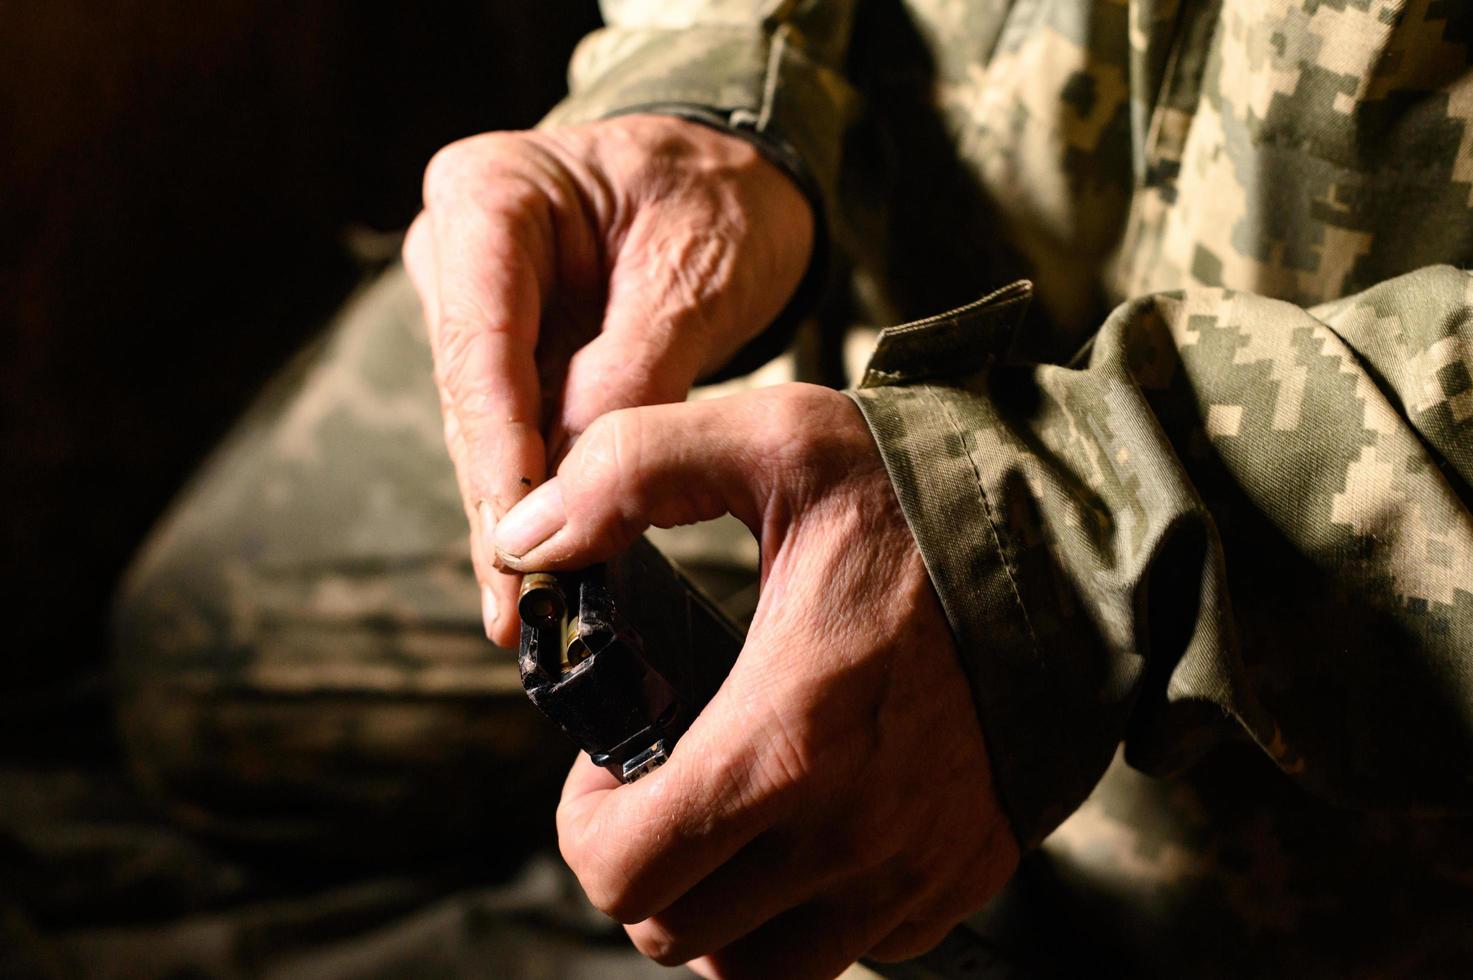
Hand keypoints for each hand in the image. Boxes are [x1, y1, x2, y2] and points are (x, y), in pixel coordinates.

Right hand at [404, 115, 813, 646]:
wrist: (731, 180)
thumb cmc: (720, 199)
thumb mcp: (695, 272)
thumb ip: (634, 367)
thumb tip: (576, 479)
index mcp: (491, 195)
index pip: (480, 338)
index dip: (499, 446)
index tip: (518, 534)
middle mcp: (459, 250)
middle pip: (473, 395)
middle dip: (503, 504)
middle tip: (521, 603)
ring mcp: (474, 305)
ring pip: (486, 429)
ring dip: (512, 518)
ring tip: (525, 612)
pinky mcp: (507, 352)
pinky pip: (518, 433)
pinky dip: (538, 499)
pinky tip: (545, 572)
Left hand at [491, 383, 1019, 978]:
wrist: (1076, 543)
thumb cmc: (918, 497)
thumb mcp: (773, 440)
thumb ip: (629, 473)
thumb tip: (526, 541)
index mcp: (787, 739)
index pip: (623, 874)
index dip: (586, 824)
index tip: (612, 765)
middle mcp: (852, 833)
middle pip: (677, 935)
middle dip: (643, 866)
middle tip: (663, 784)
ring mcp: (912, 871)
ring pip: (760, 968)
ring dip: (719, 908)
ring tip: (725, 820)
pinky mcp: (961, 879)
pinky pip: (853, 948)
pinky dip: (809, 909)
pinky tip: (812, 822)